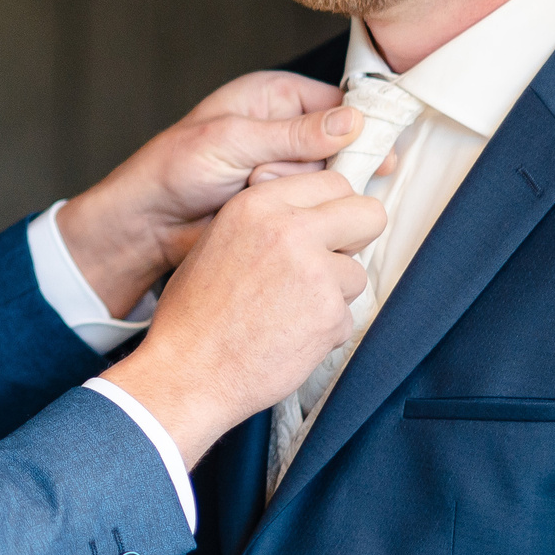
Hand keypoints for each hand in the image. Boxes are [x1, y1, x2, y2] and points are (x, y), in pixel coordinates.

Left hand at [55, 71, 369, 316]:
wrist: (148, 223)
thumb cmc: (174, 169)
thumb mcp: (232, 141)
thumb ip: (293, 135)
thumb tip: (351, 123)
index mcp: (272, 97)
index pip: (337, 103)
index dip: (360, 126)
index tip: (376, 151)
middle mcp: (283, 129)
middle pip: (339, 147)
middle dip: (310, 166)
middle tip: (266, 172)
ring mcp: (283, 168)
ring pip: (325, 181)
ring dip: (294, 190)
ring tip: (249, 188)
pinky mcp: (281, 202)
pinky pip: (309, 208)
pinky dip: (291, 212)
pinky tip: (261, 210)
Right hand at [100, 170, 386, 465]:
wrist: (187, 372)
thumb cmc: (194, 315)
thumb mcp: (217, 241)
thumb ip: (265, 219)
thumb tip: (306, 212)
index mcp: (258, 205)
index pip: (333, 182)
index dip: (335, 208)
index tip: (328, 228)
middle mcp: (290, 230)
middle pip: (368, 214)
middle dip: (358, 238)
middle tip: (332, 261)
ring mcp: (314, 272)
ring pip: (357, 273)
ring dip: (334, 294)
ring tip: (289, 311)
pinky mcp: (329, 314)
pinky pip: (347, 315)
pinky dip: (325, 329)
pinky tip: (289, 336)